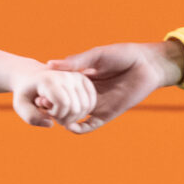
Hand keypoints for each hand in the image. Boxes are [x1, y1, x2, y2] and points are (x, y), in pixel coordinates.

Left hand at [10, 65, 95, 127]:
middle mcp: (66, 75)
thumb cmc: (26, 93)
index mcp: (49, 80)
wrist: (31, 76)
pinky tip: (70, 110)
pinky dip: (83, 111)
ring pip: (87, 106)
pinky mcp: (84, 80)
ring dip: (75, 116)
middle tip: (53, 114)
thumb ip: (32, 118)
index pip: (64, 104)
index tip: (46, 112)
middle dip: (65, 118)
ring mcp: (77, 76)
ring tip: (60, 111)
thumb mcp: (21, 106)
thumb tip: (51, 124)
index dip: (56, 115)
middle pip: (76, 107)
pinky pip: (91, 101)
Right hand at [48, 40, 183, 130]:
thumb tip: (50, 64)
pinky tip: (69, 127)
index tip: (36, 92)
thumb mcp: (96, 56)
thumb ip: (75, 62)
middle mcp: (87, 93)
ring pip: (75, 116)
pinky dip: (79, 128)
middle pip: (65, 104)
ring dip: (63, 119)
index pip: (61, 88)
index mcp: (83, 78)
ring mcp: (97, 104)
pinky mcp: (107, 113)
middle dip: (52, 107)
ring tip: (51, 117)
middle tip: (39, 106)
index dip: (48, 91)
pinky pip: (90, 125)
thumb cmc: (124, 55)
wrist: (147, 64)